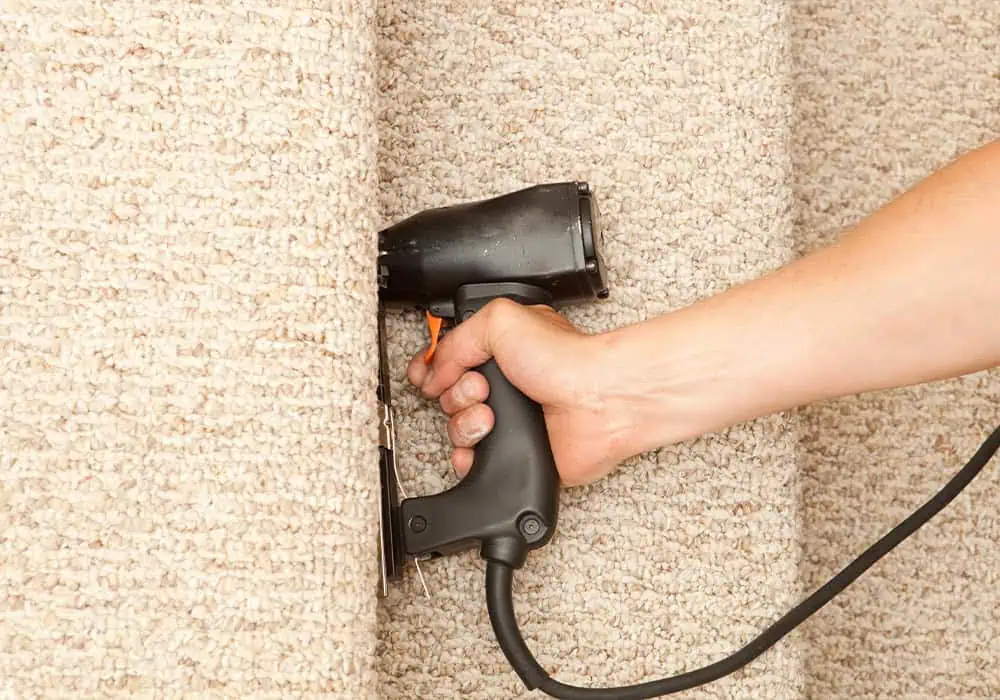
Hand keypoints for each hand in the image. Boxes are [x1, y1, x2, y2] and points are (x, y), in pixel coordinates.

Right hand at [407, 299, 633, 485]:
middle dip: (454, 393)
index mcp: (500, 349)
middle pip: (447, 396)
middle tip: (480, 388)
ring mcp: (509, 420)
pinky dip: (469, 455)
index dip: (432, 369)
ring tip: (490, 415)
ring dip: (465, 422)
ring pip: (456, 429)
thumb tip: (435, 370)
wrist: (597, 403)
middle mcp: (505, 384)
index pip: (450, 359)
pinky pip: (473, 462)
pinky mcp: (514, 452)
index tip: (428, 376)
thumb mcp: (501, 320)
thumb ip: (457, 339)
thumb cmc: (566, 359)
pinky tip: (486, 439)